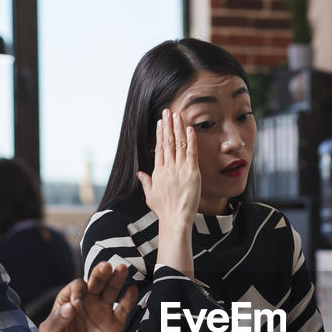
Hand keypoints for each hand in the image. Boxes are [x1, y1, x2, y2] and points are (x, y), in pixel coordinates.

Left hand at [39, 261, 138, 331]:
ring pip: (111, 290)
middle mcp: (87, 303)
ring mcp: (102, 312)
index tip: (77, 305)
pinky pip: (124, 308)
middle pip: (95, 282)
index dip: (78, 291)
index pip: (76, 287)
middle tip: (106, 267)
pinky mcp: (115, 324)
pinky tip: (131, 289)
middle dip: (100, 274)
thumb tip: (70, 307)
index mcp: (69, 302)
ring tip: (122, 269)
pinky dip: (129, 299)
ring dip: (116, 279)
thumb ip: (57, 319)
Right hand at [138, 108, 201, 229]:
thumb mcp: (151, 196)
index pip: (159, 148)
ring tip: (177, 114)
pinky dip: (190, 140)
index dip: (160, 134)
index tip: (161, 123)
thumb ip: (146, 182)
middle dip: (167, 125)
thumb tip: (139, 173)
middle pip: (167, 142)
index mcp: (158, 172)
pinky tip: (190, 128)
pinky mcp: (192, 173)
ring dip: (178, 128)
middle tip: (167, 111)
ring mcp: (179, 169)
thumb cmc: (164, 211)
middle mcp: (168, 168)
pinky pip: (191, 153)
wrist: (175, 220)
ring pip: (178, 144)